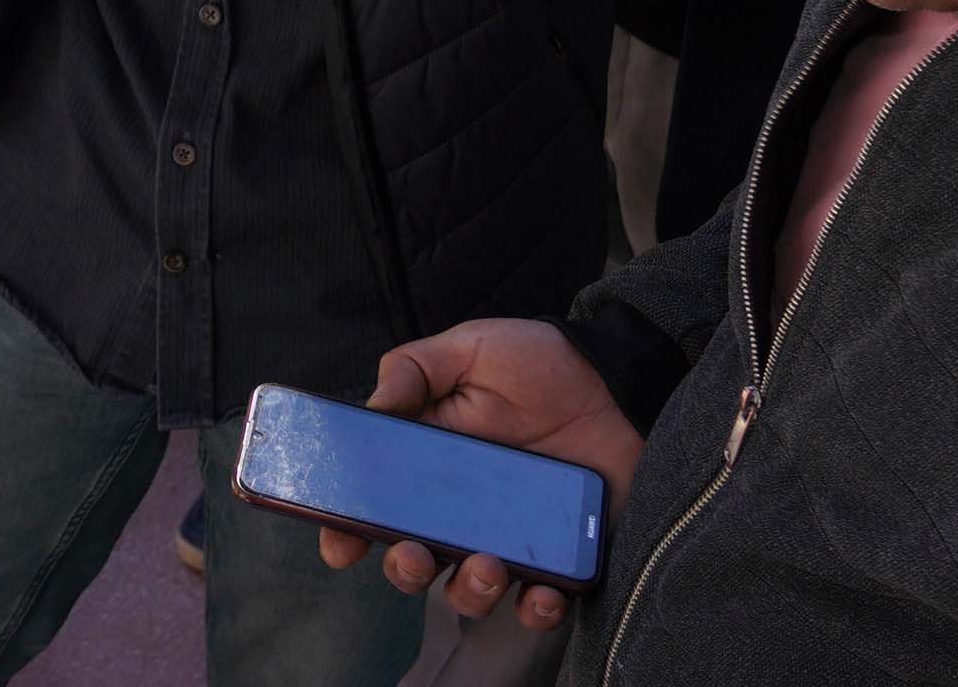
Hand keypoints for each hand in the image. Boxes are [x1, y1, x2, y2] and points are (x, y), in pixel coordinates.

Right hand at [308, 321, 645, 634]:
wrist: (617, 382)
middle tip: (413, 553)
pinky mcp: (558, 556)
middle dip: (403, 569)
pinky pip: (539, 601)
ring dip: (468, 591)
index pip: (374, 507)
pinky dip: (535, 609)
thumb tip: (372, 407)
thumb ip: (415, 368)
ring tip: (488, 565)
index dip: (347, 531)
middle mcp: (460, 510)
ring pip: (470, 591)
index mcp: (427, 467)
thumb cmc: (538, 365)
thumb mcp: (471, 349)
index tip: (339, 545)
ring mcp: (508, 538)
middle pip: (413, 560)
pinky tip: (540, 593)